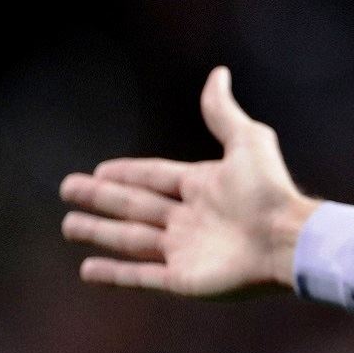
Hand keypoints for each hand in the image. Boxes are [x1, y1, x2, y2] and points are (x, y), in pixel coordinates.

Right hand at [59, 66, 322, 297]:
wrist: (286, 239)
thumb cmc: (270, 190)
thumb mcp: (247, 141)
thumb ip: (223, 112)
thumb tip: (218, 73)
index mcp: (202, 186)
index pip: (153, 176)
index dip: (126, 172)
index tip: (98, 169)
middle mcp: (190, 218)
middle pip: (135, 206)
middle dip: (101, 198)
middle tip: (67, 189)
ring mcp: (184, 250)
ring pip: (130, 239)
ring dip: (99, 232)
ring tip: (68, 226)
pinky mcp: (183, 280)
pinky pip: (140, 275)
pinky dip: (113, 273)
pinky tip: (87, 269)